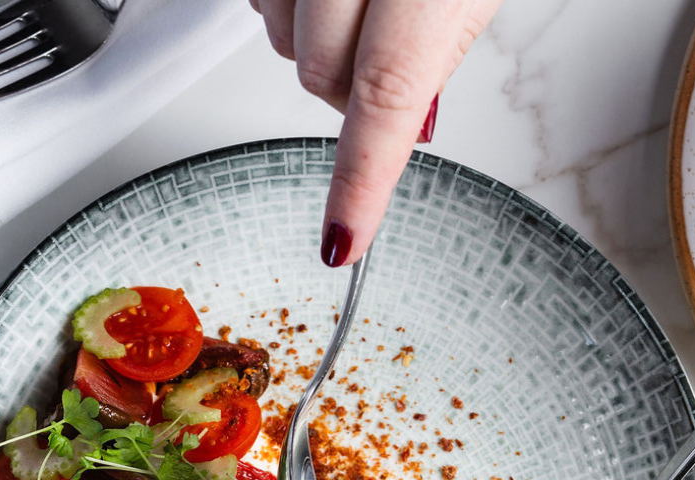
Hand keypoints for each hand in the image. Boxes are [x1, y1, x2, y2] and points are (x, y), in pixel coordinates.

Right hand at [251, 0, 502, 263]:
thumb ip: (435, 55)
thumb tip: (405, 129)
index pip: (385, 94)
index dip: (361, 179)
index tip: (344, 241)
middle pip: (319, 73)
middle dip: (347, 87)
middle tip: (383, 50)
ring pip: (281, 38)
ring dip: (312, 39)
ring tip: (355, 0)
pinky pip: (259, 2)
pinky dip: (287, 6)